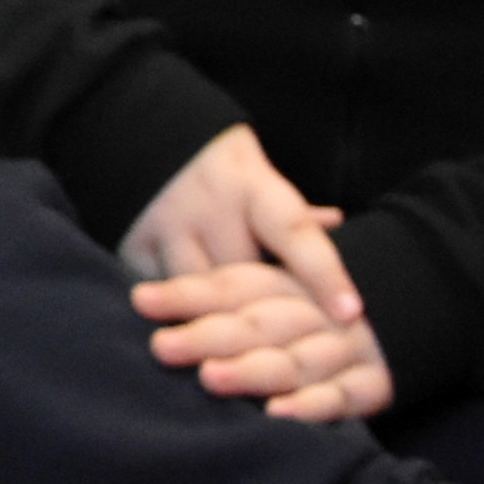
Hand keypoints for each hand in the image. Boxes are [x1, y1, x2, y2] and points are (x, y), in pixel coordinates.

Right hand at [118, 123, 361, 330]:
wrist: (132, 129)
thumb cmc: (214, 165)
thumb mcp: (256, 172)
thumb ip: (291, 212)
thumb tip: (338, 226)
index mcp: (249, 184)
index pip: (295, 232)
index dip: (325, 274)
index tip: (351, 313)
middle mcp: (208, 205)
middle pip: (246, 276)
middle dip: (268, 311)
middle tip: (297, 348)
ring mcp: (166, 226)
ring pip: (200, 293)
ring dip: (220, 322)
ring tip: (240, 354)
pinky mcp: (132, 245)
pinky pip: (162, 294)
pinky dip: (178, 314)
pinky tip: (190, 330)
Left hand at [135, 257, 396, 421]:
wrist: (412, 306)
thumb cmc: (309, 307)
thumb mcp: (271, 288)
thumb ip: (220, 293)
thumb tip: (143, 295)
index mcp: (286, 281)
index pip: (232, 285)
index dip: (186, 293)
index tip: (140, 301)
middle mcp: (316, 311)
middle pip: (258, 322)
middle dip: (210, 334)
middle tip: (164, 347)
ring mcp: (348, 347)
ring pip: (297, 359)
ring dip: (255, 370)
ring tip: (212, 378)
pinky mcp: (375, 383)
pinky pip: (343, 396)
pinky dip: (312, 405)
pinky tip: (277, 415)